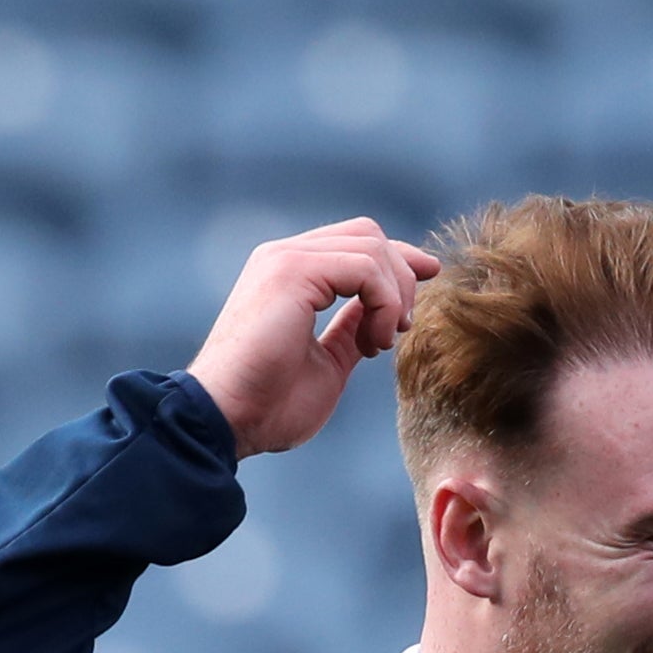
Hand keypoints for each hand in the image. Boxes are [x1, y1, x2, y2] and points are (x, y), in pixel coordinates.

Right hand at [185, 217, 442, 457]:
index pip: (356, 244)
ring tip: (381, 343)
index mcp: (291, 274)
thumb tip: (378, 316)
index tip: (424, 288)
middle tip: (400, 331)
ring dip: (393, 298)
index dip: (398, 263)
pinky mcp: (292, 270)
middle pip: (369, 235)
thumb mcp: (328, 362)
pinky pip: (366, 267)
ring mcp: (286, 259)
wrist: (228, 417)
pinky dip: (383, 304)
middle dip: (402, 278)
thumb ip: (351, 331)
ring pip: (372, 247)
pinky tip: (373, 342)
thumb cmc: (270, 404)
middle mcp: (286, 257)